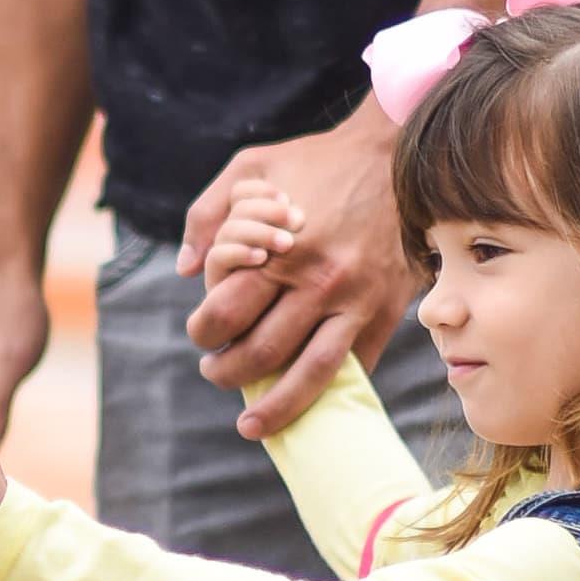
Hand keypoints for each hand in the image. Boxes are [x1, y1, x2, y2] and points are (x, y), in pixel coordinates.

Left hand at [175, 111, 416, 437]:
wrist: (396, 155)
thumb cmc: (315, 162)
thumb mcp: (251, 169)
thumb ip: (207, 214)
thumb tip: (183, 270)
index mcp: (277, 249)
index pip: (225, 312)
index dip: (203, 332)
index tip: (201, 335)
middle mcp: (317, 281)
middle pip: (260, 352)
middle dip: (226, 373)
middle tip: (215, 371)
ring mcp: (355, 300)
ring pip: (310, 374)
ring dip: (275, 408)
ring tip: (251, 425)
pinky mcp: (384, 311)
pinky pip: (356, 366)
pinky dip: (328, 393)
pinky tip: (305, 405)